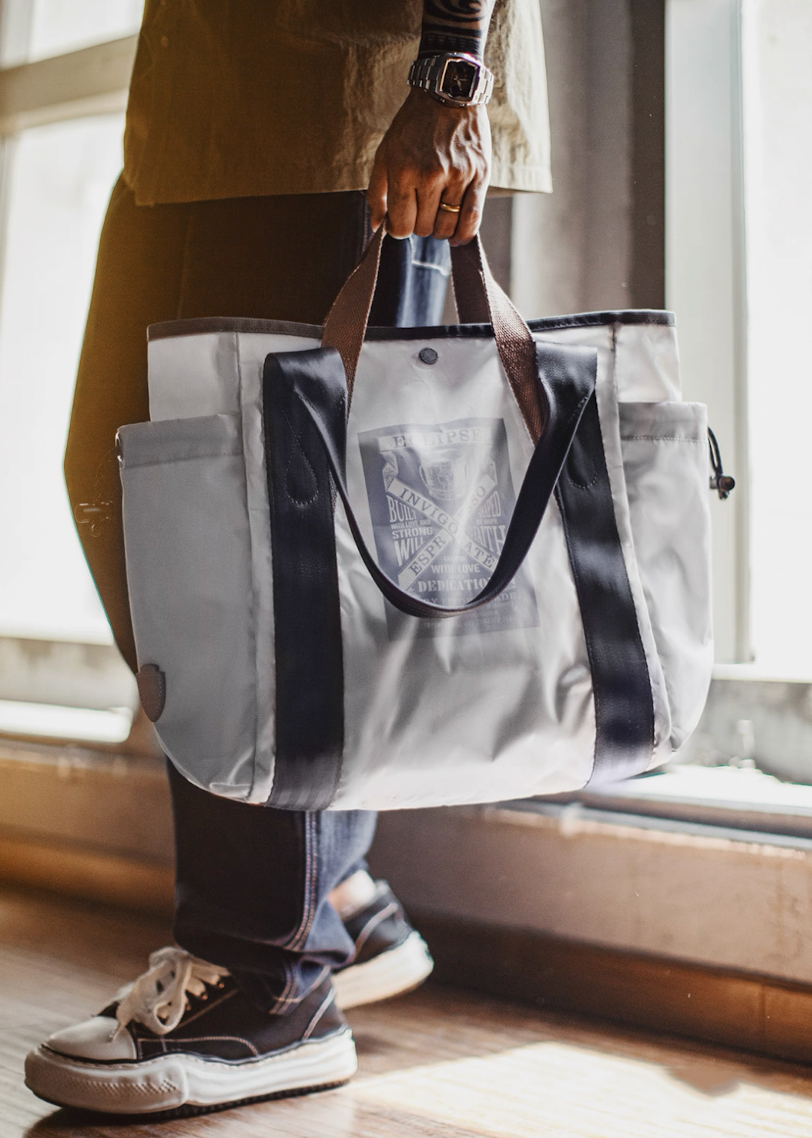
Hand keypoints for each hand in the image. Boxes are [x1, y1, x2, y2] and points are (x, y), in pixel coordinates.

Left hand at [367, 87, 490, 245]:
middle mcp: (431, 176)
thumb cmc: (412, 126)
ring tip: (438, 216)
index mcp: (404, 172)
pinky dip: (464, 233)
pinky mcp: (479, 175)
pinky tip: (457, 235)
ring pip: (447, 227)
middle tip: (421, 210)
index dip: (399, 229)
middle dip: (419, 225)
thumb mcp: (385, 154)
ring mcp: (457, 176)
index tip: (401, 221)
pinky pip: (472, 218)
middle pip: (424, 229)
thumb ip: (377, 193)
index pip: (401, 226)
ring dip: (440, 229)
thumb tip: (377, 228)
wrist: (448, 94)